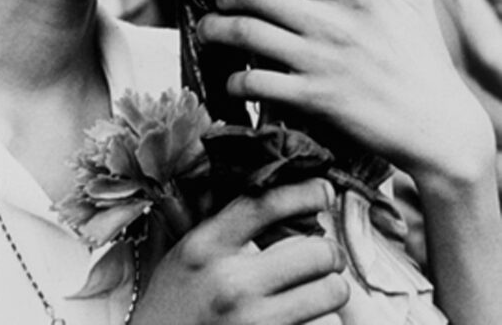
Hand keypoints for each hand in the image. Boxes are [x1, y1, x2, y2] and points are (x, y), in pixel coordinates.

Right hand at [134, 179, 347, 324]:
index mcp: (207, 248)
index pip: (267, 204)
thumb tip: (276, 197)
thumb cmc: (173, 307)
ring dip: (330, 292)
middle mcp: (232, 284)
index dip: (305, 192)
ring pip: (331, 294)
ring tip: (317, 292)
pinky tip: (305, 319)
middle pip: (316, 251)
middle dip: (329, 253)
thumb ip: (225, 226)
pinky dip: (321, 322)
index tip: (323, 191)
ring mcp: (254, 323)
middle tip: (325, 258)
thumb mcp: (186, 254)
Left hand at [198, 0, 494, 185]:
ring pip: (247, 34)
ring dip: (215, 29)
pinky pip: (257, 84)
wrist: (438, 127)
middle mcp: (332, 23)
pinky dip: (235, 80)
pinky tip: (233, 79)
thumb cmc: (424, 59)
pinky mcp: (314, 100)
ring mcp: (320, 62)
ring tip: (208, 28)